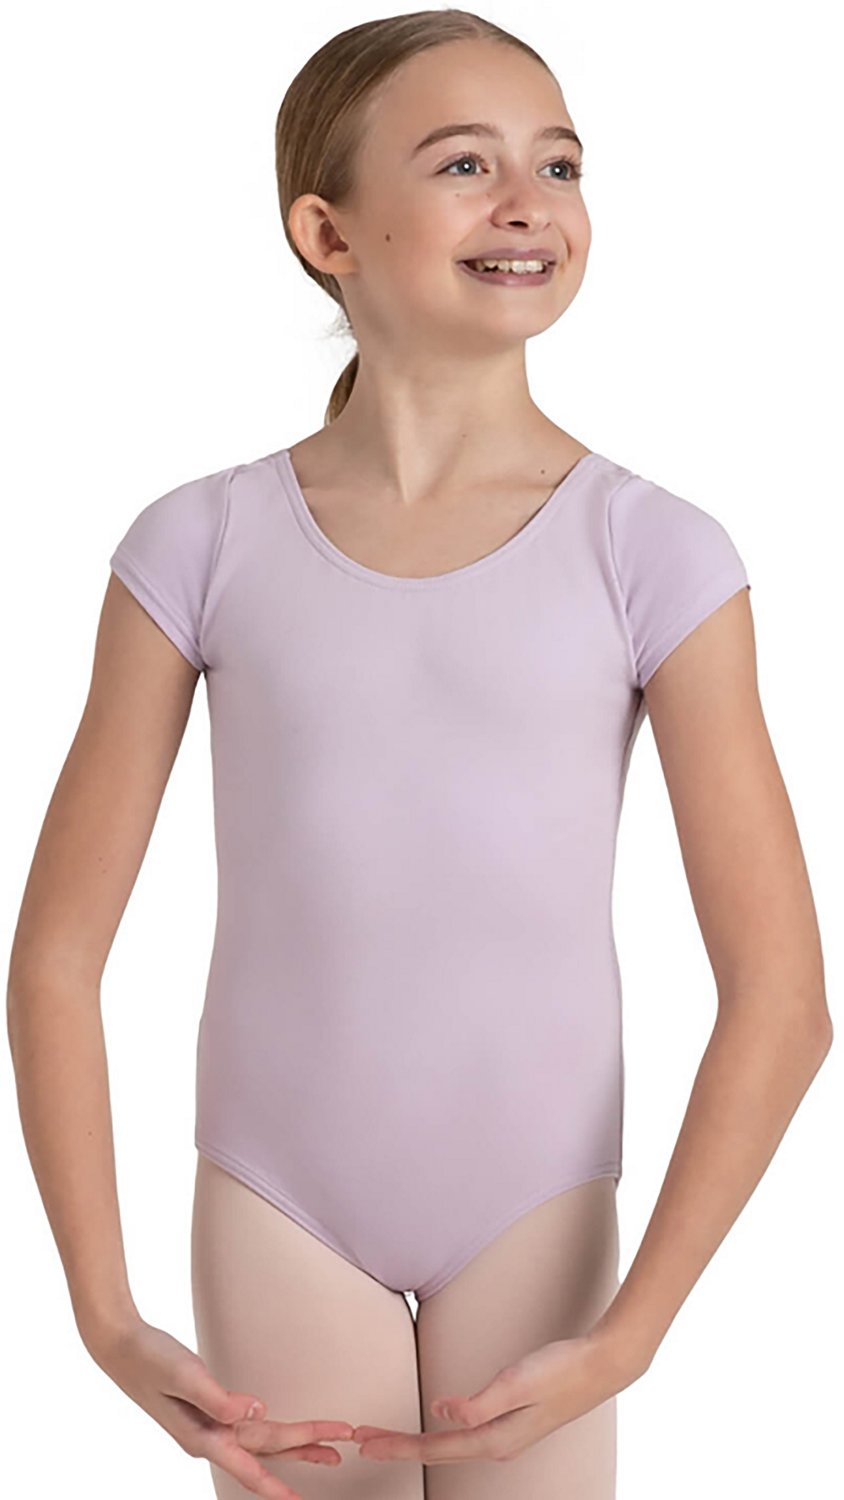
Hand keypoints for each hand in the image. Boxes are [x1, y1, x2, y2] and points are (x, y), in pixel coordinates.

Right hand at [86, 1316, 355, 1498]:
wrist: (121, 1347)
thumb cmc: (150, 1360)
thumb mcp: (185, 1376)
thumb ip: (219, 1398)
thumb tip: (256, 1411)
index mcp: (203, 1437)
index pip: (251, 1466)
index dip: (278, 1486)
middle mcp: (208, 1438)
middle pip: (266, 1450)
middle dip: (305, 1448)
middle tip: (342, 1445)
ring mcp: (207, 1427)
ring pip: (261, 1442)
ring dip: (294, 1444)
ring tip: (328, 1450)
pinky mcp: (207, 1412)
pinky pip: (248, 1429)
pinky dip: (271, 1432)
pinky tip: (282, 1432)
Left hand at [353, 1332, 640, 1466]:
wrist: (602, 1365)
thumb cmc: (561, 1370)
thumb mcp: (517, 1382)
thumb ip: (479, 1403)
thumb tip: (439, 1411)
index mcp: (495, 1440)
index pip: (434, 1447)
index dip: (397, 1444)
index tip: (364, 1442)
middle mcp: (498, 1445)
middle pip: (438, 1451)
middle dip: (399, 1446)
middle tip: (362, 1442)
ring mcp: (507, 1436)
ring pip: (451, 1445)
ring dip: (417, 1440)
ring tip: (388, 1435)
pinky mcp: (513, 1422)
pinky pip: (466, 1435)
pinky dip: (441, 1431)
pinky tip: (437, 1422)